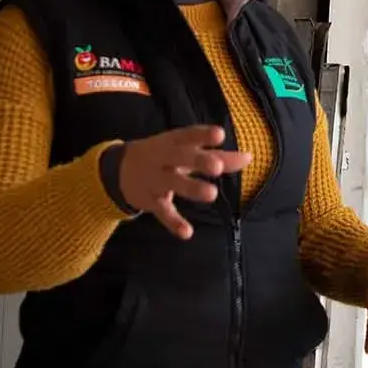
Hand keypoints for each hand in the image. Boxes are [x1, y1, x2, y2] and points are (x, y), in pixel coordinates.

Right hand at [117, 126, 250, 239]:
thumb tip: (249, 157)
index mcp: (173, 142)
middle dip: (198, 160)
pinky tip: (187, 233)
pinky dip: (173, 222)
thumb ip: (218, 156)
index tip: (219, 134)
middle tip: (217, 166)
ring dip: (191, 188)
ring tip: (211, 194)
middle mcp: (163, 159)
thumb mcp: (185, 152)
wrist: (118, 170)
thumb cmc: (163, 157)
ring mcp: (155, 180)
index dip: (202, 135)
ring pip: (173, 183)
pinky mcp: (150, 201)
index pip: (188, 135)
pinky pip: (162, 212)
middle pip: (180, 157)